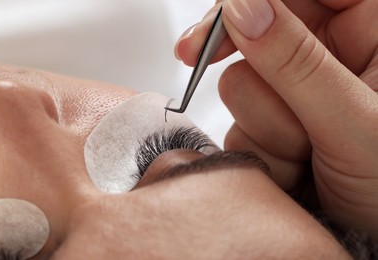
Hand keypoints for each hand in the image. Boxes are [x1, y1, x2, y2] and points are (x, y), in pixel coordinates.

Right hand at [175, 0, 377, 237]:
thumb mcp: (356, 121)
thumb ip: (297, 64)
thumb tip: (244, 9)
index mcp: (369, 32)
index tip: (228, 12)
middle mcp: (327, 56)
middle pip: (257, 24)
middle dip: (236, 52)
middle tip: (196, 54)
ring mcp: (293, 91)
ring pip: (240, 80)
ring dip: (264, 123)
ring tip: (307, 152)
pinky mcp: (271, 121)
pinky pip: (237, 120)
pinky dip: (259, 148)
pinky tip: (294, 166)